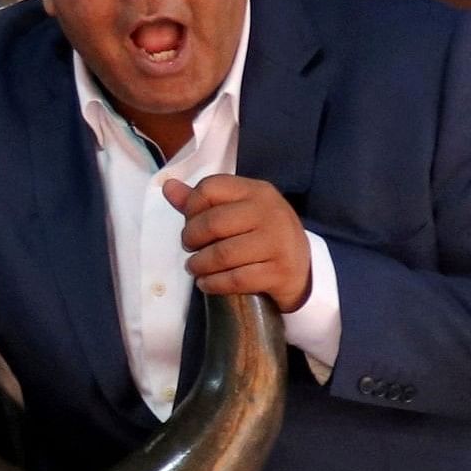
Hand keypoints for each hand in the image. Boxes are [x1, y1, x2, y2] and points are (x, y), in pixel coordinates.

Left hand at [163, 173, 312, 312]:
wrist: (302, 267)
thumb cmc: (261, 235)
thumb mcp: (239, 211)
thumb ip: (203, 201)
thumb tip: (168, 186)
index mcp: (256, 191)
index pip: (210, 188)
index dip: (191, 207)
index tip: (191, 223)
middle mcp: (268, 212)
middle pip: (213, 223)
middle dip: (192, 239)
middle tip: (190, 248)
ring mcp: (276, 242)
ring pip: (223, 254)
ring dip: (199, 265)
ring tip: (195, 268)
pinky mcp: (278, 272)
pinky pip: (236, 279)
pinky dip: (214, 284)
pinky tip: (206, 284)